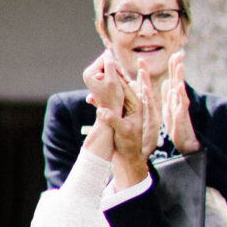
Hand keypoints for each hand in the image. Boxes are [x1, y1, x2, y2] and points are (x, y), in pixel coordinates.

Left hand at [84, 48, 128, 121]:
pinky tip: (123, 84)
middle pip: (107, 61)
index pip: (105, 58)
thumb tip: (107, 51)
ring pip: (110, 67)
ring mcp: (94, 77)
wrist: (111, 114)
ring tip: (126, 83)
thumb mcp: (112, 80)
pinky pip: (111, 73)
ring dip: (119, 73)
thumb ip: (110, 64)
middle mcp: (89, 73)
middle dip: (118, 69)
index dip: (116, 64)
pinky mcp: (100, 80)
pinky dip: (118, 77)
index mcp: (89, 73)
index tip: (124, 76)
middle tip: (127, 80)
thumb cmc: (113, 99)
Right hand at [96, 70, 151, 186]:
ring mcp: (123, 110)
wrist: (127, 156)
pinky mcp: (116, 115)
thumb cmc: (129, 145)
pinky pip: (107, 104)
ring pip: (111, 95)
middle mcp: (130, 106)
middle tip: (98, 73)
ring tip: (91, 86)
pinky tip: (89, 99)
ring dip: (101, 91)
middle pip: (119, 88)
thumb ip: (113, 120)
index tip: (107, 70)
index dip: (117, 78)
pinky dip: (99, 101)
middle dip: (109, 81)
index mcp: (137, 106)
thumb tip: (102, 111)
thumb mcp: (123, 132)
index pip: (127, 88)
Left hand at [162, 51, 197, 154]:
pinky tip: (179, 86)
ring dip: (179, 77)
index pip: (173, 79)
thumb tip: (165, 82)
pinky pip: (181, 104)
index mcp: (173, 98)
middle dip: (177, 67)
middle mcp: (178, 100)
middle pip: (177, 80)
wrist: (184, 144)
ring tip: (180, 64)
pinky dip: (180, 95)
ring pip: (179, 90)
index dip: (174, 66)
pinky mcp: (181, 117)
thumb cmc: (177, 127)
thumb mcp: (168, 109)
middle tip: (178, 52)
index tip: (174, 53)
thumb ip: (167, 95)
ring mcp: (180, 107)